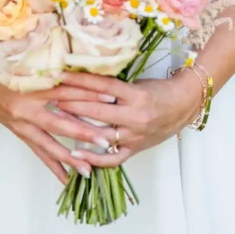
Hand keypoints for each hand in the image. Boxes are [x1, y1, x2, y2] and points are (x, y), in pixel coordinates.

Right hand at [0, 64, 120, 184]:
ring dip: (69, 158)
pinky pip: (39, 153)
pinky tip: (66, 179)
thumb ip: (57, 71)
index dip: (88, 92)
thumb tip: (86, 74)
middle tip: (105, 141)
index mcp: (32, 87)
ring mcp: (23, 124)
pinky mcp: (21, 134)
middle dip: (83, 133)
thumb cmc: (11, 68)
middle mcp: (27, 109)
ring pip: (48, 144)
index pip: (65, 90)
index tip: (110, 95)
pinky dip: (53, 166)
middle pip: (59, 122)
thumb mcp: (33, 65)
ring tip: (88, 169)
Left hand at [50, 70, 201, 167]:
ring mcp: (135, 136)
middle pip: (97, 110)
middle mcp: (135, 116)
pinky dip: (93, 158)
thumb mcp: (138, 82)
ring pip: (100, 134)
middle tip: (50, 97)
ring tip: (55, 121)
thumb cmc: (160, 89)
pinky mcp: (135, 149)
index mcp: (136, 94)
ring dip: (76, 128)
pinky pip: (112, 158)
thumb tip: (85, 80)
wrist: (184, 105)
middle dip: (71, 103)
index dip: (80, 80)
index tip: (60, 75)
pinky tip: (75, 153)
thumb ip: (115, 86)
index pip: (102, 86)